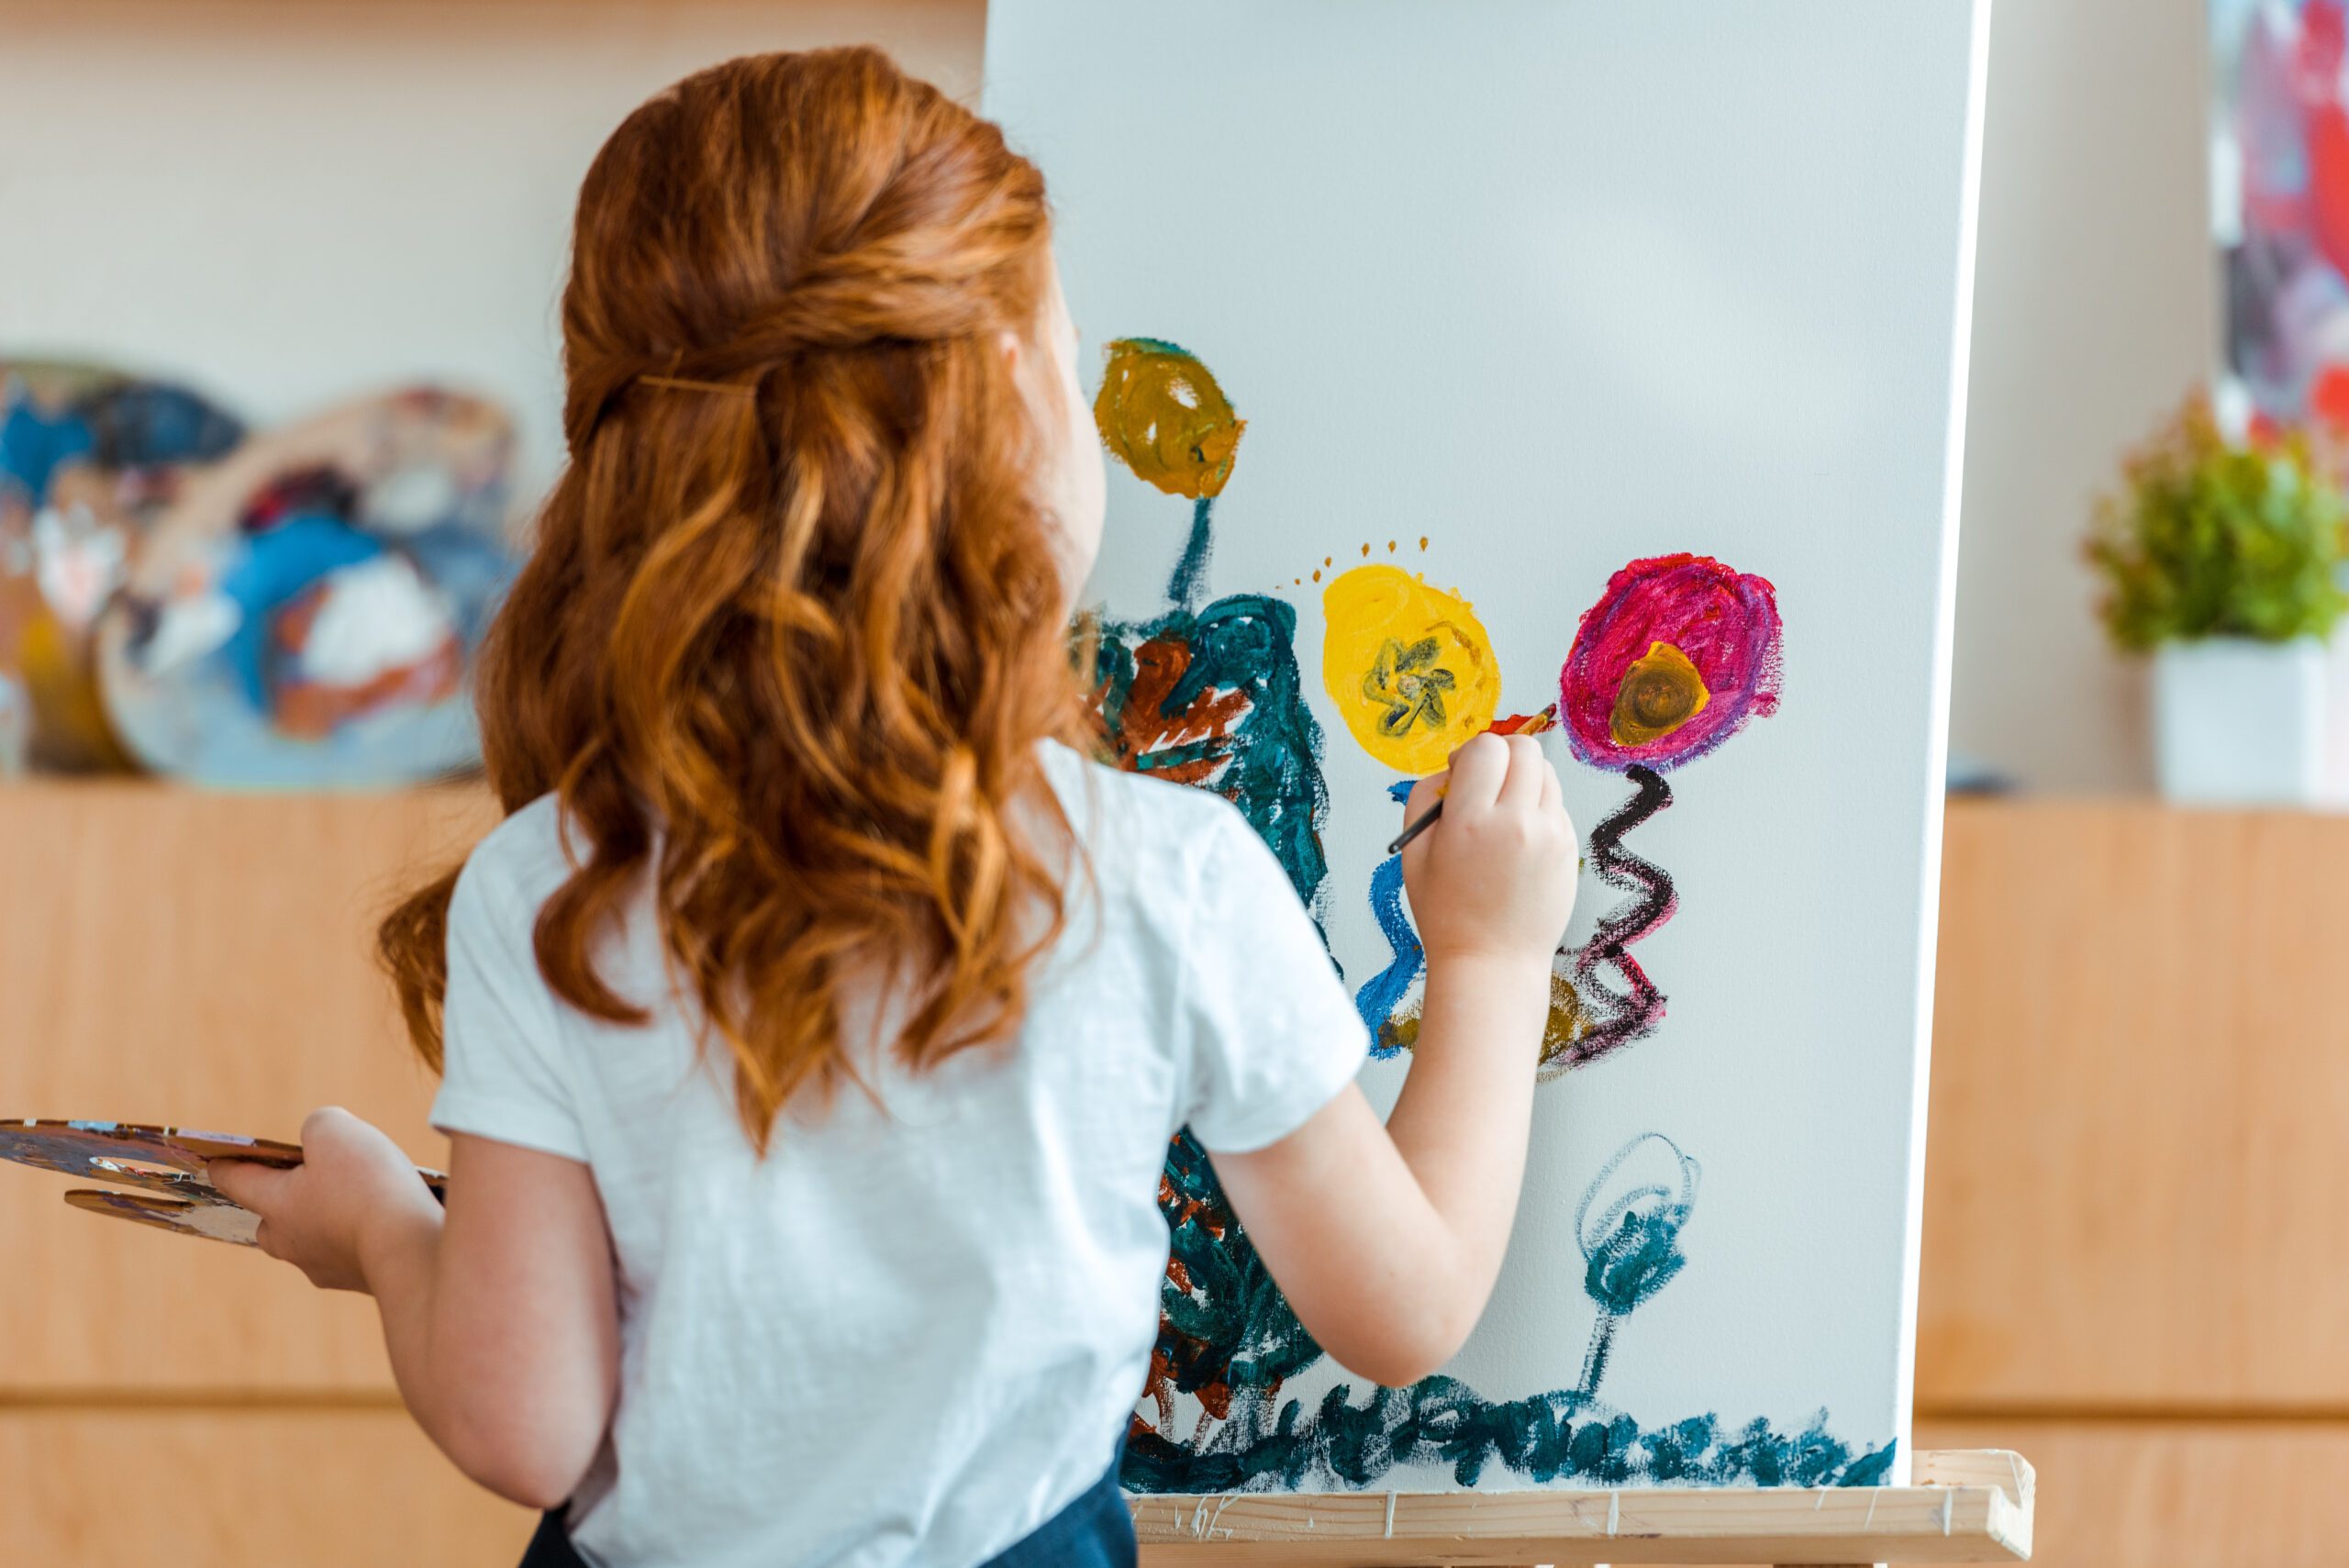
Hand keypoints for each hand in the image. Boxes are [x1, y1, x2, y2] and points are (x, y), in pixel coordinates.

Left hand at [209, 1107, 441, 1292]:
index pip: (235, 1181)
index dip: (227, 1165)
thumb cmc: (366, 1185)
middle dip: (283, 1201)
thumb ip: (317, 1126)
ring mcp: (323, 1267)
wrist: (410, 1249)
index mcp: (275, 1204)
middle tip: (311, 1180)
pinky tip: (390, 1220)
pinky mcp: (358, 1281)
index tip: (216, 1160)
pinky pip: (351, 1251)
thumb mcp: (335, 1129)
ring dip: (327, 1220)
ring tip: (363, 1200)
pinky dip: (363, 1235)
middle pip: (272, 1219)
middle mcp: (289, 1242)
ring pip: (313, 1237)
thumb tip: (322, 1143)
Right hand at [1400, 731, 1576, 971]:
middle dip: (1502, 754)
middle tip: (1486, 780)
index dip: (1469, 753)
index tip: (1461, 771)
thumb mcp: (1414, 852)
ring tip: (1503, 811)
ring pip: (1545, 772)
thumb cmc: (1446, 911)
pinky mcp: (1569, 849)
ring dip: (1523, 778)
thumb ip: (1426, 796)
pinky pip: (1556, 805)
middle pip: (1524, 749)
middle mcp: (1516, 822)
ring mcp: (1550, 835)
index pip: (1485, 748)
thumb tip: (1452, 767)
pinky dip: (1538, 807)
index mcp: (1470, 821)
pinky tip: (1519, 839)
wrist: (1491, 961)